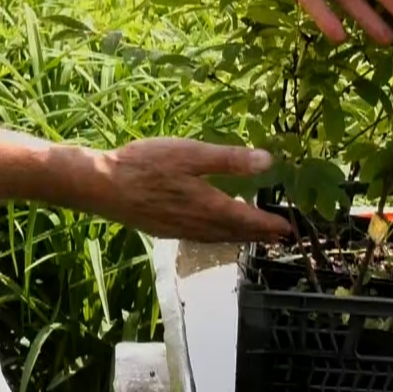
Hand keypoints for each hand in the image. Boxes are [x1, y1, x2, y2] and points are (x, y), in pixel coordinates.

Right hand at [79, 138, 294, 243]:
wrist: (104, 186)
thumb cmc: (147, 164)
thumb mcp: (191, 153)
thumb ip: (230, 160)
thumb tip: (269, 162)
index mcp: (209, 207)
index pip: (249, 220)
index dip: (270, 224)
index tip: (288, 228)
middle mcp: (199, 225)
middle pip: (236, 233)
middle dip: (259, 234)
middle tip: (279, 235)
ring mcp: (181, 231)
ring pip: (219, 238)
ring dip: (240, 237)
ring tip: (253, 235)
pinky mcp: (165, 230)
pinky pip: (203, 238)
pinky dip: (218, 236)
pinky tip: (214, 229)